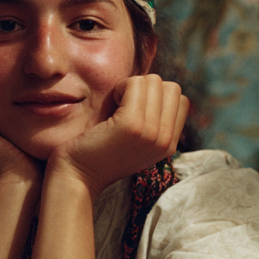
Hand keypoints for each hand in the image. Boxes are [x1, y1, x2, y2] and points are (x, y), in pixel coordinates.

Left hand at [50, 74, 188, 193]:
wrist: (78, 176)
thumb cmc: (99, 153)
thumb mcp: (137, 142)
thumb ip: (154, 122)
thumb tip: (158, 87)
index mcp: (169, 145)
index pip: (180, 101)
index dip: (157, 97)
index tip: (135, 110)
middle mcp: (165, 141)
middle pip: (172, 88)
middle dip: (148, 88)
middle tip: (125, 105)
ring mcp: (151, 132)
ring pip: (155, 81)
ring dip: (132, 86)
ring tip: (117, 106)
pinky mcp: (132, 125)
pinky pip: (135, 84)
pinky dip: (121, 86)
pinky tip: (110, 105)